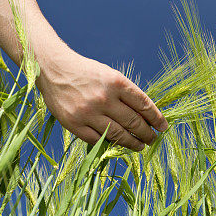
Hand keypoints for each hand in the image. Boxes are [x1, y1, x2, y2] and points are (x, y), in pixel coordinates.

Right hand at [36, 47, 168, 150]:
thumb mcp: (110, 75)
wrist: (53, 70)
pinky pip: (98, 140)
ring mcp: (88, 113)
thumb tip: (146, 116)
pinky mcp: (74, 124)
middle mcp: (104, 98)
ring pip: (118, 135)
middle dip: (147, 134)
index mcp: (116, 82)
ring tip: (140, 146)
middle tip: (153, 139)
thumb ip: (126, 94)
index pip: (144, 105)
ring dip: (133, 143)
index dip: (156, 118)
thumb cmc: (86, 73)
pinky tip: (118, 145)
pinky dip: (111, 144)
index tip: (163, 127)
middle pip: (134, 122)